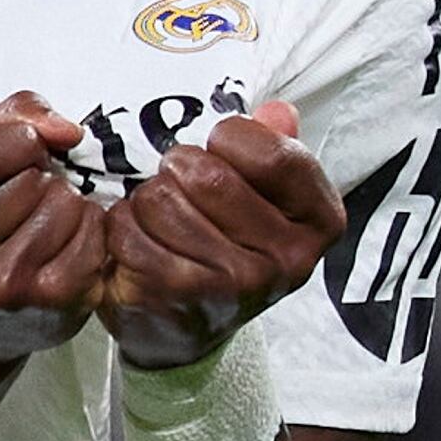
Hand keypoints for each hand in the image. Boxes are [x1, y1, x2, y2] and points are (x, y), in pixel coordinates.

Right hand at [0, 91, 109, 367]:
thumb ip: (6, 118)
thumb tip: (66, 131)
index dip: (15, 137)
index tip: (24, 145)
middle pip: (29, 178)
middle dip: (37, 174)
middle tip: (23, 197)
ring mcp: (1, 292)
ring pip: (64, 202)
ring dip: (63, 200)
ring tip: (42, 219)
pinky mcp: (52, 306)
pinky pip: (92, 232)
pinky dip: (88, 225)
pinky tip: (66, 239)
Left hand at [99, 100, 344, 371]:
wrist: (193, 328)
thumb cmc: (233, 244)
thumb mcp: (270, 196)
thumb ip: (276, 146)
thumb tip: (276, 112)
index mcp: (319, 223)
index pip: (274, 155)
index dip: (232, 139)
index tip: (222, 150)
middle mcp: (285, 262)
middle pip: (207, 174)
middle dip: (180, 168)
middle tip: (181, 186)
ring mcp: (230, 286)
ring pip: (159, 199)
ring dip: (147, 199)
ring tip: (161, 218)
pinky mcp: (172, 298)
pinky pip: (126, 231)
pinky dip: (121, 226)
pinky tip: (137, 242)